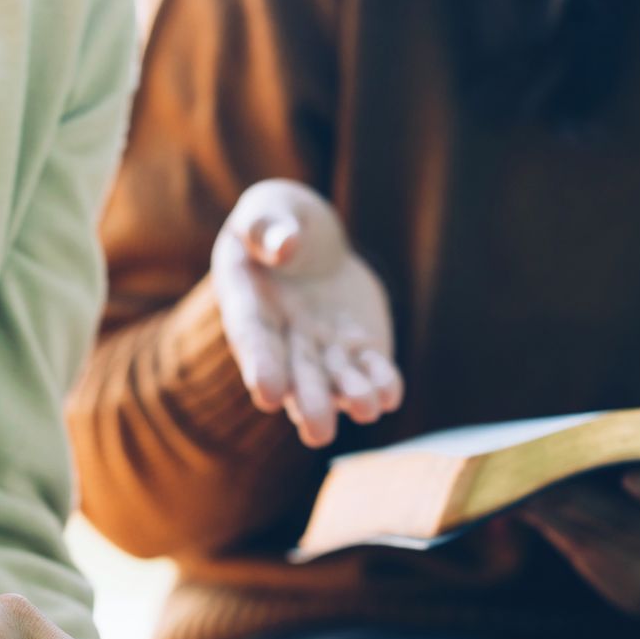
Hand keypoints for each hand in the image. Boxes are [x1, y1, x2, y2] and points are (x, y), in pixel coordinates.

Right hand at [212, 179, 403, 447]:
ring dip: (350, 398)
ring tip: (367, 409)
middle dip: (309, 402)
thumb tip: (285, 246)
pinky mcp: (358, 348)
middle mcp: (283, 339)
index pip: (252, 339)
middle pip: (295, 375)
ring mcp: (322, 349)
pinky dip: (382, 382)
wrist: (311, 245)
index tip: (268, 393)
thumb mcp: (269, 207)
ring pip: (334, 381)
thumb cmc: (279, 220)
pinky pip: (370, 370)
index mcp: (248, 304)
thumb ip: (268, 224)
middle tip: (319, 431)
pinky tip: (391, 394)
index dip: (260, 366)